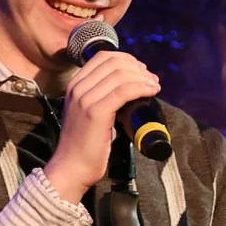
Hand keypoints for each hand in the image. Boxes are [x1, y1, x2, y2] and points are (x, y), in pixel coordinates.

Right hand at [44, 50, 161, 200]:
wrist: (71, 168)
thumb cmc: (84, 145)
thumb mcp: (87, 114)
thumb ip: (100, 98)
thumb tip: (128, 88)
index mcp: (74, 85)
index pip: (103, 57)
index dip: (127, 60)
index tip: (141, 72)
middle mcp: (77, 88)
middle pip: (114, 63)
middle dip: (138, 68)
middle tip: (151, 80)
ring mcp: (85, 99)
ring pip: (121, 75)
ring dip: (144, 78)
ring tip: (154, 87)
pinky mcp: (96, 112)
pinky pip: (124, 91)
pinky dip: (142, 88)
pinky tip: (152, 92)